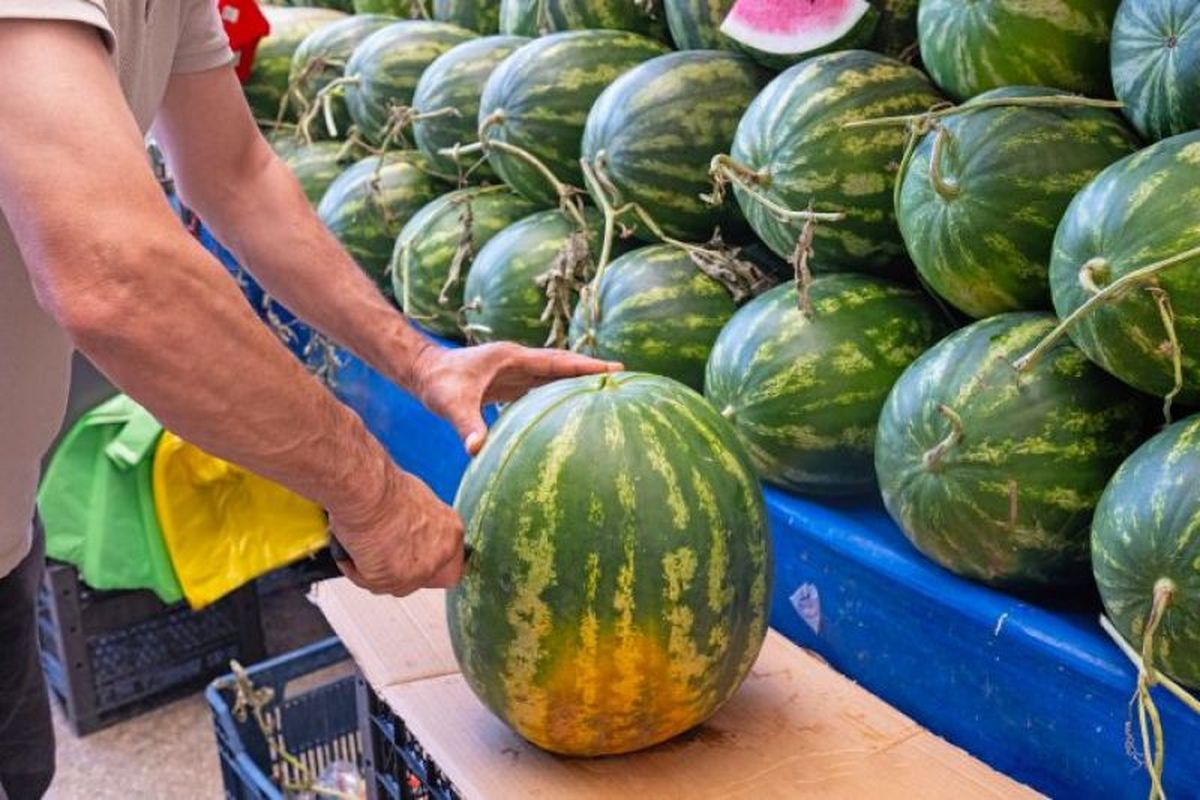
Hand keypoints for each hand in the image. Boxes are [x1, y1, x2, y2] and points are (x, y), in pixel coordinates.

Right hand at [327, 467, 464, 594]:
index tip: (412, 558)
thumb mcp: (415, 502)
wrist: (366, 490)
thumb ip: (421, 526)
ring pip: (396, 585)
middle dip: (404, 573)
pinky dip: (356, 570)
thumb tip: (410, 533)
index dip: (427, 563)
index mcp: (451, 531)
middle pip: (427, 580)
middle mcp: (442, 553)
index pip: (450, 563)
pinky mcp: (395, 580)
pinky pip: (371, 583)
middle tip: (384, 557)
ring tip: (362, 546)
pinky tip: (353, 551)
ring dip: (377, 570)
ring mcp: (420, 570)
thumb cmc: (383, 488)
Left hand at [410, 342, 621, 454]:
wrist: (422, 373)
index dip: (584, 365)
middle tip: (623, 374)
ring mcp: (515, 370)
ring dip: (577, 379)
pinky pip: (541, 386)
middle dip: (590, 368)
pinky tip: (572, 406)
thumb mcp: (451, 404)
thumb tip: (478, 449)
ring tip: (606, 389)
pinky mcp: (510, 382)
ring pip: (553, 374)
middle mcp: (517, 361)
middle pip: (562, 364)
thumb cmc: (437, 385)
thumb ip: (466, 425)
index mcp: (511, 358)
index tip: (613, 367)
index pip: (556, 362)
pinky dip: (559, 392)